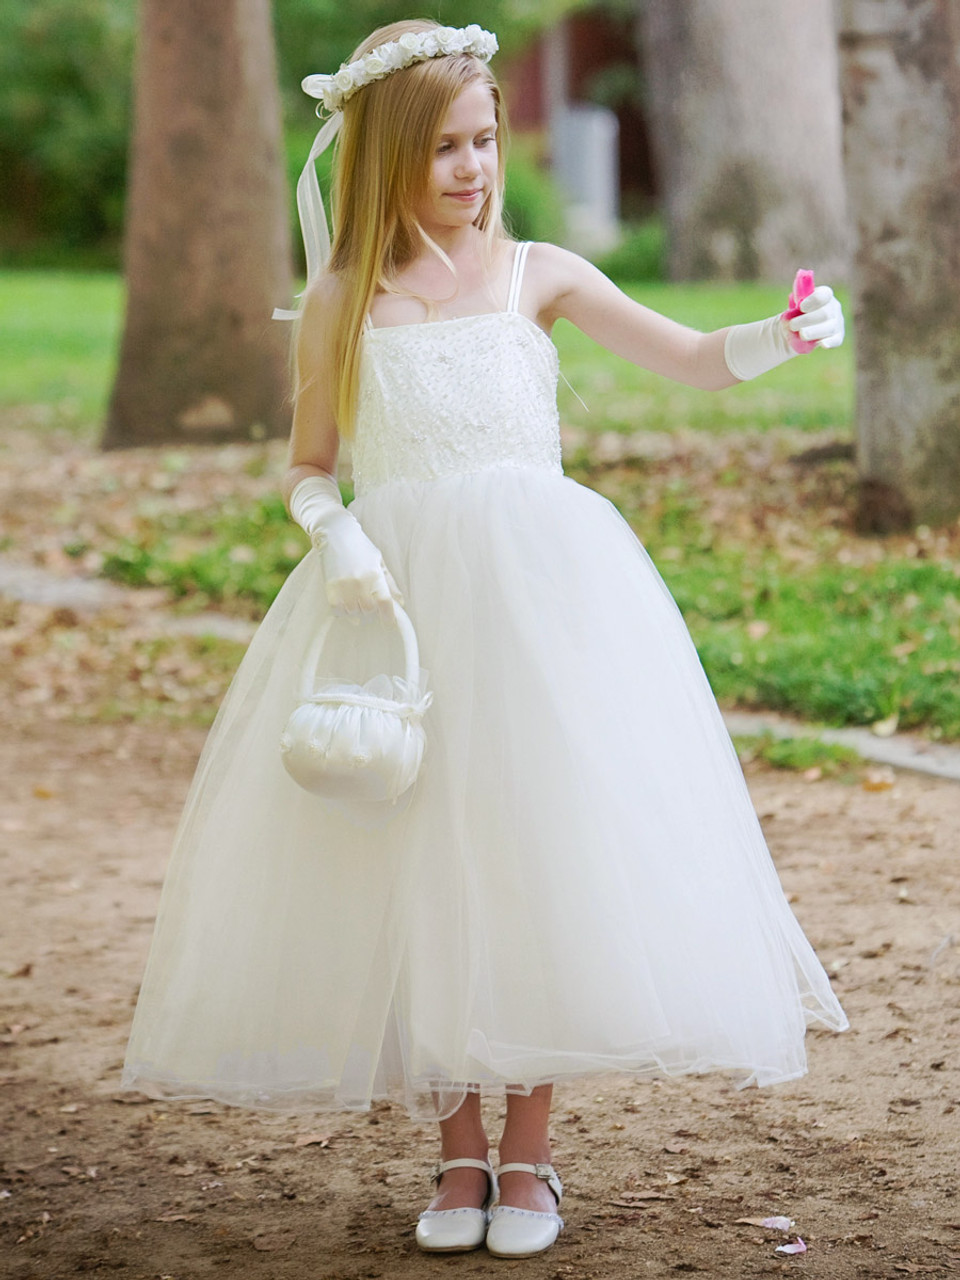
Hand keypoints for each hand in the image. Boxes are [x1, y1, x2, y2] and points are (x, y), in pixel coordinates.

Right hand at [288, 473, 402, 620]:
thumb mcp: (379, 562)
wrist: (334, 534)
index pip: (385, 603)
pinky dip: (343, 611)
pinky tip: (345, 601)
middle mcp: (359, 582)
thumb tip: (400, 604)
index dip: (389, 617)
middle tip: (370, 605)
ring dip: (356, 611)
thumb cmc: (360, 547)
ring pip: (353, 613)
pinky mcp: (330, 589)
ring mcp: (343, 586)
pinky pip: (338, 611)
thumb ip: (390, 584)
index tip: (389, 622)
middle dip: (371, 612)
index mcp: (374, 575)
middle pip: (369, 612)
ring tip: (356, 600)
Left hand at [786, 285, 844, 348]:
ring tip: (801, 335)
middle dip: (807, 320)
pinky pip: (837, 340)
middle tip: (793, 325)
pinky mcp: (838, 336)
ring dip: (814, 332)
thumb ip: (796, 302)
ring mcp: (837, 322)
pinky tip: (823, 344)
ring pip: (830, 327)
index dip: (812, 301)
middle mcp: (834, 307)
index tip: (801, 307)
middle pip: (825, 313)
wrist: (796, 330)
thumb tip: (798, 302)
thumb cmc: (796, 314)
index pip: (823, 295)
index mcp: (824, 295)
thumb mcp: (793, 305)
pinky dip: (830, 342)